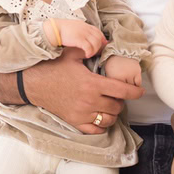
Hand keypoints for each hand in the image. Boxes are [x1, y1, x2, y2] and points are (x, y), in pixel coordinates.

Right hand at [22, 49, 143, 133]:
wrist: (33, 84)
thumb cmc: (53, 68)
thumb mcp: (72, 54)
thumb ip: (90, 48)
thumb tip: (106, 44)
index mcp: (92, 83)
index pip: (122, 91)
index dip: (135, 92)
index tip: (140, 92)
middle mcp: (89, 101)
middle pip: (117, 106)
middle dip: (121, 101)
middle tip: (118, 95)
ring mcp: (82, 113)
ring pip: (109, 119)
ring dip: (113, 113)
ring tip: (110, 105)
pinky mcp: (74, 121)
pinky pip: (95, 129)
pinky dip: (102, 125)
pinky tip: (102, 118)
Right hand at [47, 19, 106, 57]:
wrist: (54, 29)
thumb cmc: (62, 29)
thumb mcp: (75, 26)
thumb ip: (82, 30)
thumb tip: (87, 37)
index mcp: (85, 25)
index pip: (98, 32)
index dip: (101, 39)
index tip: (102, 45)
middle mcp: (86, 29)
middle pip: (99, 38)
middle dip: (99, 46)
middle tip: (96, 52)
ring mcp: (83, 34)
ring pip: (96, 43)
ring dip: (95, 50)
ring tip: (90, 54)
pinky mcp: (79, 40)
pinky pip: (89, 47)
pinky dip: (90, 52)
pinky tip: (87, 55)